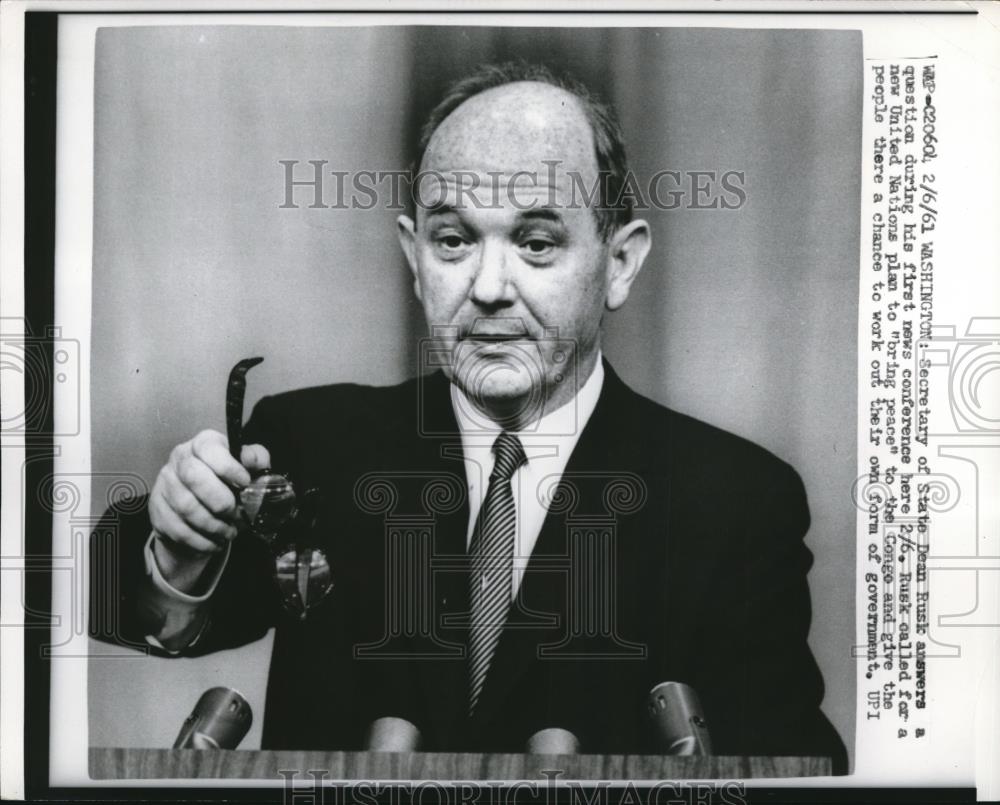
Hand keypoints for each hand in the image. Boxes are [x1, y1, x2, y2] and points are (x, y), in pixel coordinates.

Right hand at [150, 429, 270, 560]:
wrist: (201, 510)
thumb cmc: (228, 484)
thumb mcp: (248, 468)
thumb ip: (255, 460)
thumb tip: (252, 459)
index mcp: (203, 444)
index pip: (209, 448)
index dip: (228, 467)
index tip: (245, 483)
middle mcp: (180, 460)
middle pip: (194, 477)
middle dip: (220, 501)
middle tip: (237, 514)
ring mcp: (165, 485)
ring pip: (186, 507)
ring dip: (214, 526)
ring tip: (229, 531)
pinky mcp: (158, 510)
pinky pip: (179, 530)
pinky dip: (202, 541)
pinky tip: (215, 542)